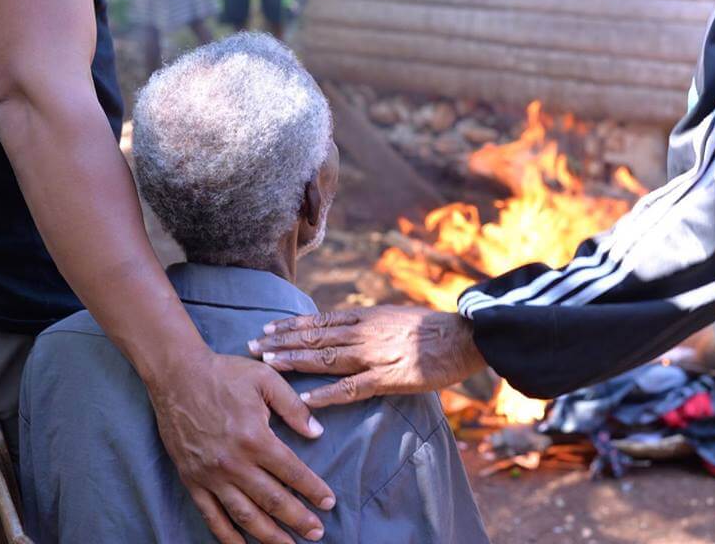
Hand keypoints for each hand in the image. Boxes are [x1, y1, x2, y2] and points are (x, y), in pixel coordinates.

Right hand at [147, 349, 335, 543]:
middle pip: (272, 500)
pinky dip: (227, 536)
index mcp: (255, 438)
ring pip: (244, 515)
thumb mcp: (266, 379)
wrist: (177, 376)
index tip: (329, 503)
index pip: (292, 472)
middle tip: (317, 533)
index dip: (313, 490)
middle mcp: (234, 462)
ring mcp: (211, 475)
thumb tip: (318, 433)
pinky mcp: (192, 480)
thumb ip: (294, 407)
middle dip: (298, 519)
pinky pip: (211, 516)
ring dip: (269, 535)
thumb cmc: (225, 374)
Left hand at [247, 306, 487, 407]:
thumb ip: (372, 322)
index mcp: (366, 317)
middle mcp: (363, 333)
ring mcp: (373, 355)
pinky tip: (304, 400)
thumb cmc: (434, 327)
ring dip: (294, 361)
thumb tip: (354, 325)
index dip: (291, 325)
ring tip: (267, 365)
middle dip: (281, 342)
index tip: (267, 328)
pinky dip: (325, 394)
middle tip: (252, 346)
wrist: (462, 336)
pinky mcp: (386, 378)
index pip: (320, 320)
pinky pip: (350, 388)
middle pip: (314, 337)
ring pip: (324, 358)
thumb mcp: (397, 315)